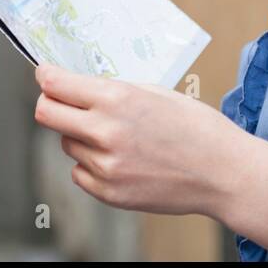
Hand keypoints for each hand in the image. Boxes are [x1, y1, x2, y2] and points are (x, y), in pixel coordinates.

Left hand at [33, 62, 241, 217]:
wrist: (223, 172)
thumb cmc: (196, 128)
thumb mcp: (154, 93)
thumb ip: (113, 91)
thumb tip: (79, 88)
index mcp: (117, 99)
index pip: (56, 85)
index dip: (46, 77)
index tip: (44, 74)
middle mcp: (105, 132)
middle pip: (46, 114)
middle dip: (50, 104)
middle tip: (60, 102)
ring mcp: (105, 166)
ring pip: (67, 144)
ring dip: (80, 137)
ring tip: (116, 137)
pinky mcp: (108, 193)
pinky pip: (80, 173)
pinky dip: (91, 165)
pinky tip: (121, 159)